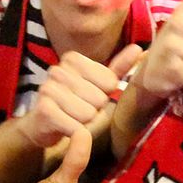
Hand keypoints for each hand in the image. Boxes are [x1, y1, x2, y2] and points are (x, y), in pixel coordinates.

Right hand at [23, 46, 140, 148]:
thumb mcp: (98, 83)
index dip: (105, 95)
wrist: (42, 124)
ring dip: (85, 123)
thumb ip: (119, 68)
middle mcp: (58, 70)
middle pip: (100, 99)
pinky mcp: (44, 111)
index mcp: (73, 59)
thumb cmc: (75, 102)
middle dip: (95, 110)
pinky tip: (66, 128)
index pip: (110, 82)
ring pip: (89, 114)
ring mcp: (48, 89)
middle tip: (80, 110)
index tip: (90, 96)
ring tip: (73, 118)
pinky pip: (76, 127)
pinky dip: (76, 133)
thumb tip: (139, 49)